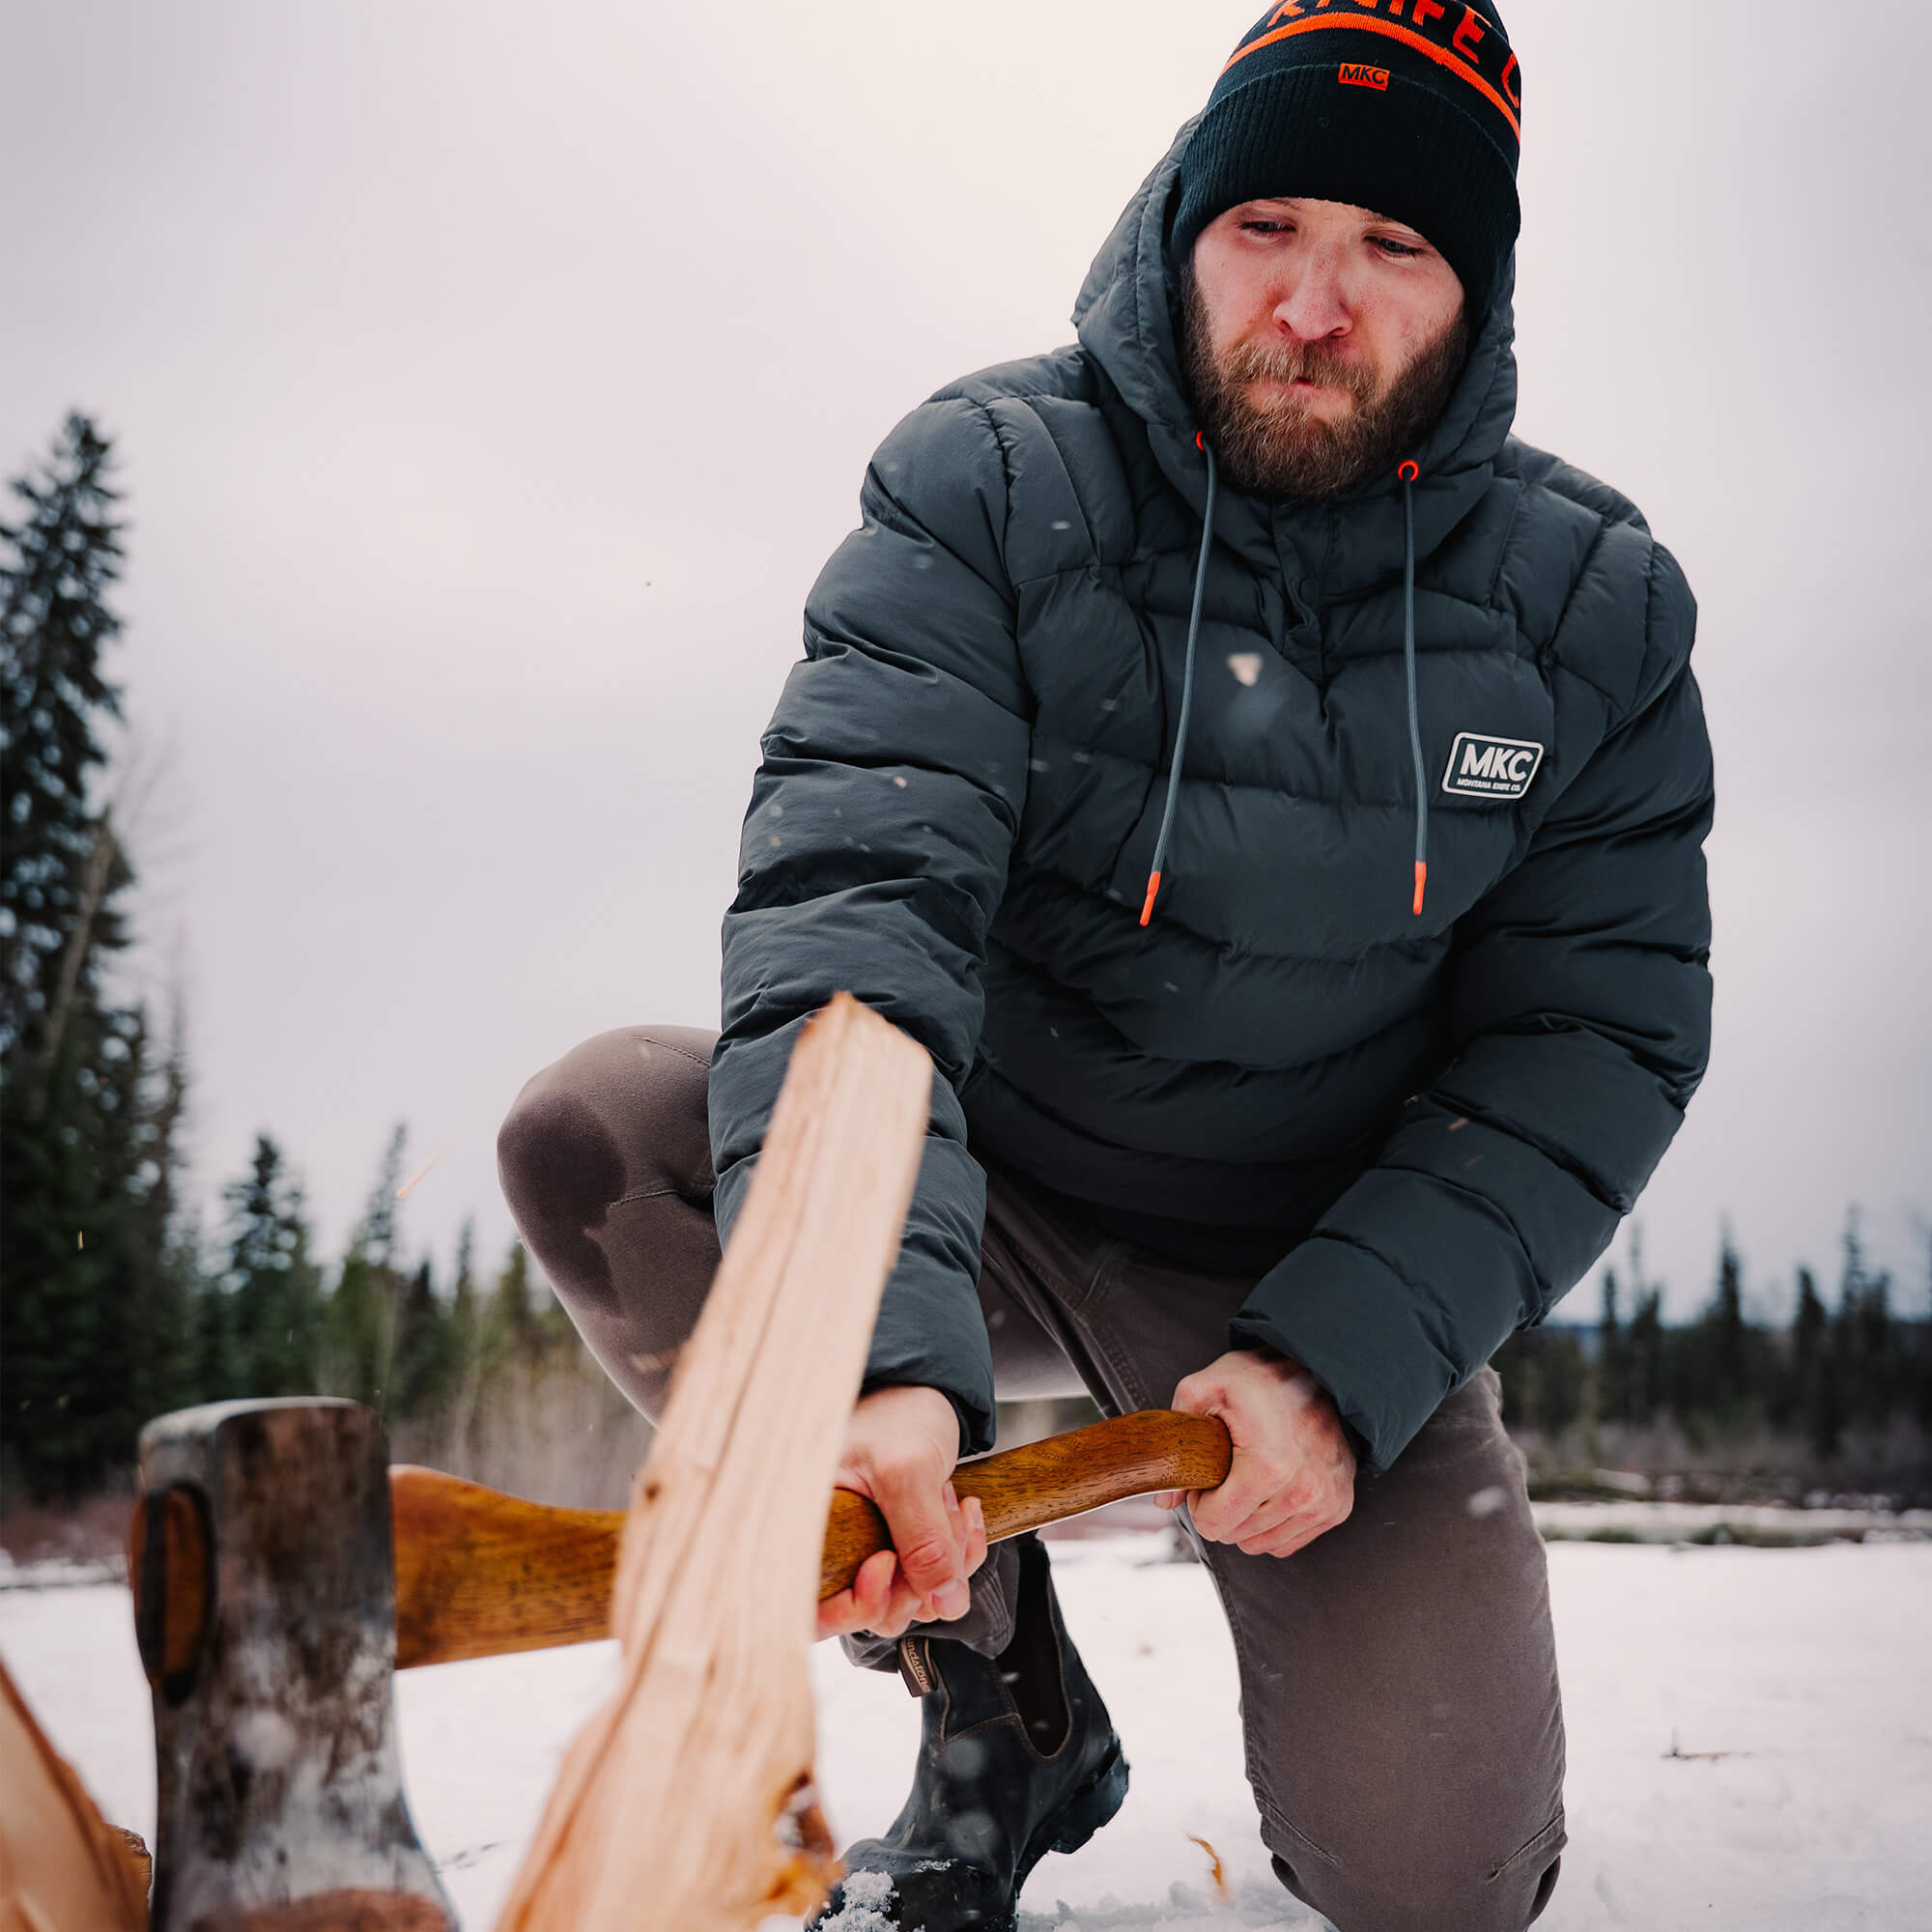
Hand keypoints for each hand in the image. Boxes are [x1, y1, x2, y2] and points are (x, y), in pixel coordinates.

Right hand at [815, 1384, 988, 1641]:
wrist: (923, 1388)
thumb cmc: (897, 1412)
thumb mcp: (908, 1470)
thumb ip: (923, 1538)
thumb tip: (943, 1601)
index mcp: (808, 1528)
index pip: (814, 1612)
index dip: (856, 1606)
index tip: (887, 1562)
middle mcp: (834, 1548)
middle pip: (874, 1612)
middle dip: (922, 1574)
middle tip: (942, 1516)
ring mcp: (867, 1552)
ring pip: (912, 1598)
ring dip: (948, 1560)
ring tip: (953, 1503)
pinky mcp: (898, 1548)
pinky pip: (933, 1579)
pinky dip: (958, 1553)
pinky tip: (962, 1510)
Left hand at [1157, 1348, 1355, 1557]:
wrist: (1318, 1368)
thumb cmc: (1263, 1378)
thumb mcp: (1205, 1389)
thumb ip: (1176, 1439)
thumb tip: (1166, 1498)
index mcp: (1268, 1466)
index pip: (1215, 1524)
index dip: (1200, 1501)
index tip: (1208, 1475)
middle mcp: (1302, 1491)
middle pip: (1236, 1535)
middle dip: (1222, 1507)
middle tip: (1228, 1470)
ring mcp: (1324, 1501)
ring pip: (1261, 1543)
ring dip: (1248, 1517)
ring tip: (1250, 1477)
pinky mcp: (1338, 1506)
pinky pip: (1289, 1541)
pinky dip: (1273, 1522)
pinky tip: (1271, 1490)